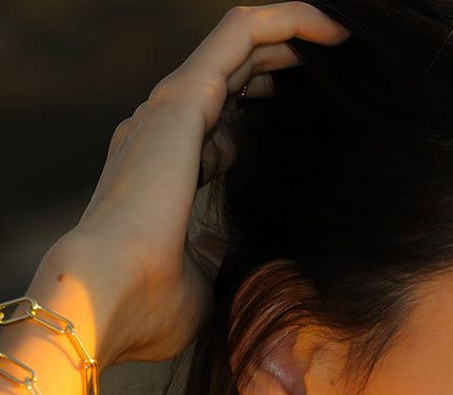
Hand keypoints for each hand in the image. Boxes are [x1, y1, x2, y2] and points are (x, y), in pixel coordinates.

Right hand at [38, 3, 350, 365]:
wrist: (107, 297)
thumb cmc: (148, 308)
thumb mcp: (200, 283)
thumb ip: (212, 260)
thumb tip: (216, 251)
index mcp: (163, 169)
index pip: (221, 121)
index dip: (267, 112)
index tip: (318, 121)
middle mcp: (162, 129)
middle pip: (234, 73)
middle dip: (286, 64)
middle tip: (343, 70)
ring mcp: (171, 108)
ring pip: (239, 41)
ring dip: (292, 33)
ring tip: (345, 40)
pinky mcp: (186, 96)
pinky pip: (242, 31)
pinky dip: (288, 21)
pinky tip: (334, 29)